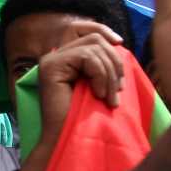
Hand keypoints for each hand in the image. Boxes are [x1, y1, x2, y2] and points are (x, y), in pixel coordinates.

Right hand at [18, 22, 124, 170]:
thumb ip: (102, 63)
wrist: (70, 140)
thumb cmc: (87, 118)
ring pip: (93, 47)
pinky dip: (100, 75)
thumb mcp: (100, 84)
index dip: (103, 31)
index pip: (84, 30)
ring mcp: (50, 60)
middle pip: (94, 38)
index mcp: (65, 59)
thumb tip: (117, 43)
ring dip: (109, 73)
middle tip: (119, 90)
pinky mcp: (51, 66)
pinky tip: (98, 94)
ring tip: (109, 97)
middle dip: (114, 62)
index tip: (120, 43)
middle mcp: (55, 56)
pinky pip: (86, 57)